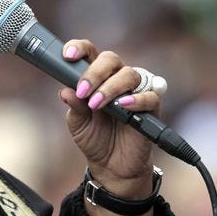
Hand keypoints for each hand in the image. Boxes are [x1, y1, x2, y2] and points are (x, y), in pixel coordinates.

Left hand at [57, 40, 157, 199]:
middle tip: (83, 91)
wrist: (112, 166)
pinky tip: (123, 106)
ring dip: (110, 87)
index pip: (89, 53)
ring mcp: (134, 92)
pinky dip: (136, 99)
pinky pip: (150, 96)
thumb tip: (66, 91)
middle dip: (94, 72)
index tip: (67, 55)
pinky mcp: (150, 108)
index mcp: (95, 78)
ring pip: (129, 74)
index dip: (79, 48)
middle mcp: (115, 80)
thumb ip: (74, 106)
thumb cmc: (94, 139)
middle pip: (110, 59)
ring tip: (96, 105)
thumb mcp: (77, 124)